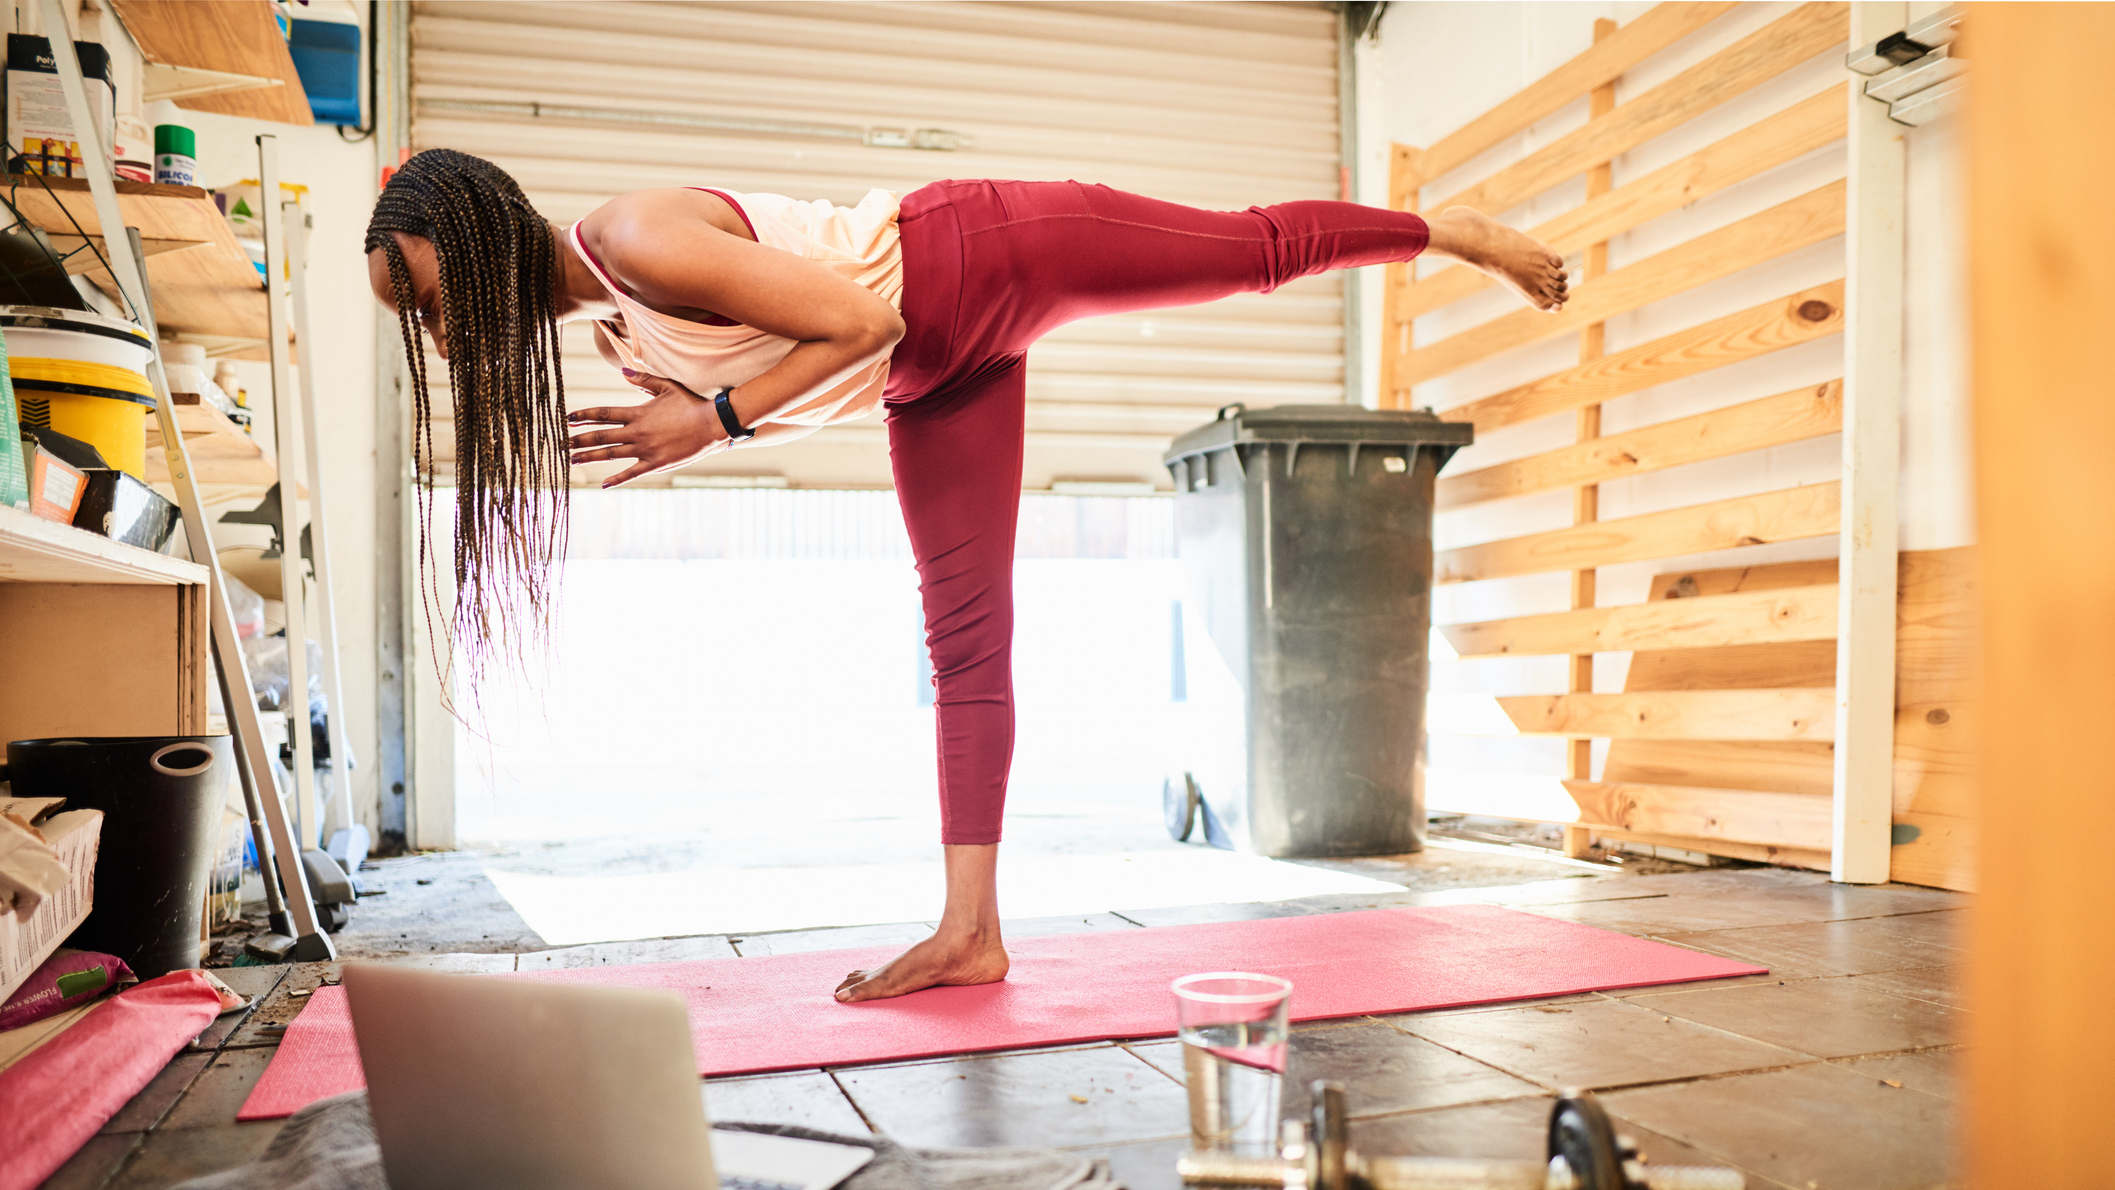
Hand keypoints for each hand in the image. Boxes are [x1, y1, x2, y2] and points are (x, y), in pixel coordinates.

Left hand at [566, 370, 731, 487]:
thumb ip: (643, 381)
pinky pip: (632, 473)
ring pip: (611, 454)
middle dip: (580, 439)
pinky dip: (617, 479)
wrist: (712, 424)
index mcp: (637, 413)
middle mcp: (637, 432)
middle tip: (563, 444)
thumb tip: (623, 371)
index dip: (584, 415)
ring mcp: (645, 449)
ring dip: (590, 457)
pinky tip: (604, 484)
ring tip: (573, 460)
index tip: (568, 419)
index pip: (604, 414)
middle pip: (601, 436)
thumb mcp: (667, 387)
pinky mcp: (656, 464)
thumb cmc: (691, 404)